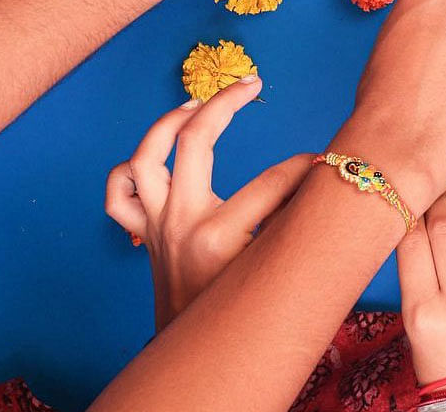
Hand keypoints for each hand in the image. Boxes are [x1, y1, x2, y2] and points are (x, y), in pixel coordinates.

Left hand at [105, 77, 313, 329]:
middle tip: (251, 84)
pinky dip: (130, 170)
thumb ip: (298, 221)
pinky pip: (119, 195)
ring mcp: (156, 228)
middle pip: (193, 140)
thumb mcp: (280, 269)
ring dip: (168, 121)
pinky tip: (156, 152)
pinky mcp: (145, 236)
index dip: (306, 165)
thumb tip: (327, 176)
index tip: (326, 161)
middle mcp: (179, 225)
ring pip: (144, 157)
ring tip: (196, 103)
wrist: (197, 362)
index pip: (273, 180)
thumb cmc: (244, 317)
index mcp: (218, 238)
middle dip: (225, 102)